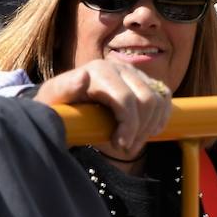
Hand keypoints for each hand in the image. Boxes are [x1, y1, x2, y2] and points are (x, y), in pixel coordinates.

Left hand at [35, 59, 171, 157]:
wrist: (66, 102)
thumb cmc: (58, 104)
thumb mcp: (52, 99)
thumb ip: (63, 89)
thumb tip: (82, 77)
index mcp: (100, 70)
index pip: (126, 99)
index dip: (129, 125)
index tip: (120, 146)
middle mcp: (121, 67)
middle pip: (146, 100)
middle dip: (141, 129)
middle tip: (127, 149)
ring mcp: (134, 73)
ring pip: (158, 99)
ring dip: (151, 126)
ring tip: (134, 144)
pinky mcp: (144, 80)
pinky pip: (164, 96)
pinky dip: (162, 116)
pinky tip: (151, 131)